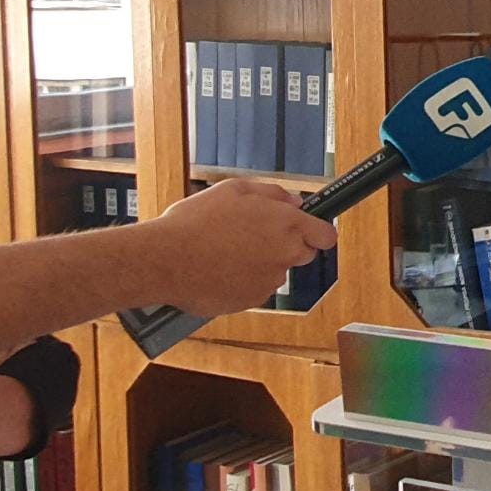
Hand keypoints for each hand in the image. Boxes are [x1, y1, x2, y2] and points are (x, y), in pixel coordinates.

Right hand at [152, 179, 338, 316]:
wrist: (164, 260)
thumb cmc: (195, 221)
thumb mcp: (234, 189)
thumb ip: (272, 194)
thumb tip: (294, 203)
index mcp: (286, 224)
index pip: (326, 235)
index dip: (318, 232)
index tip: (311, 231)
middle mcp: (284, 253)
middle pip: (304, 254)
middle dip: (288, 246)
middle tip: (255, 238)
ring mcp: (269, 280)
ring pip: (276, 272)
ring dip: (261, 265)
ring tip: (227, 253)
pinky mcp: (252, 300)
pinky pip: (255, 289)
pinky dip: (244, 282)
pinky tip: (219, 271)